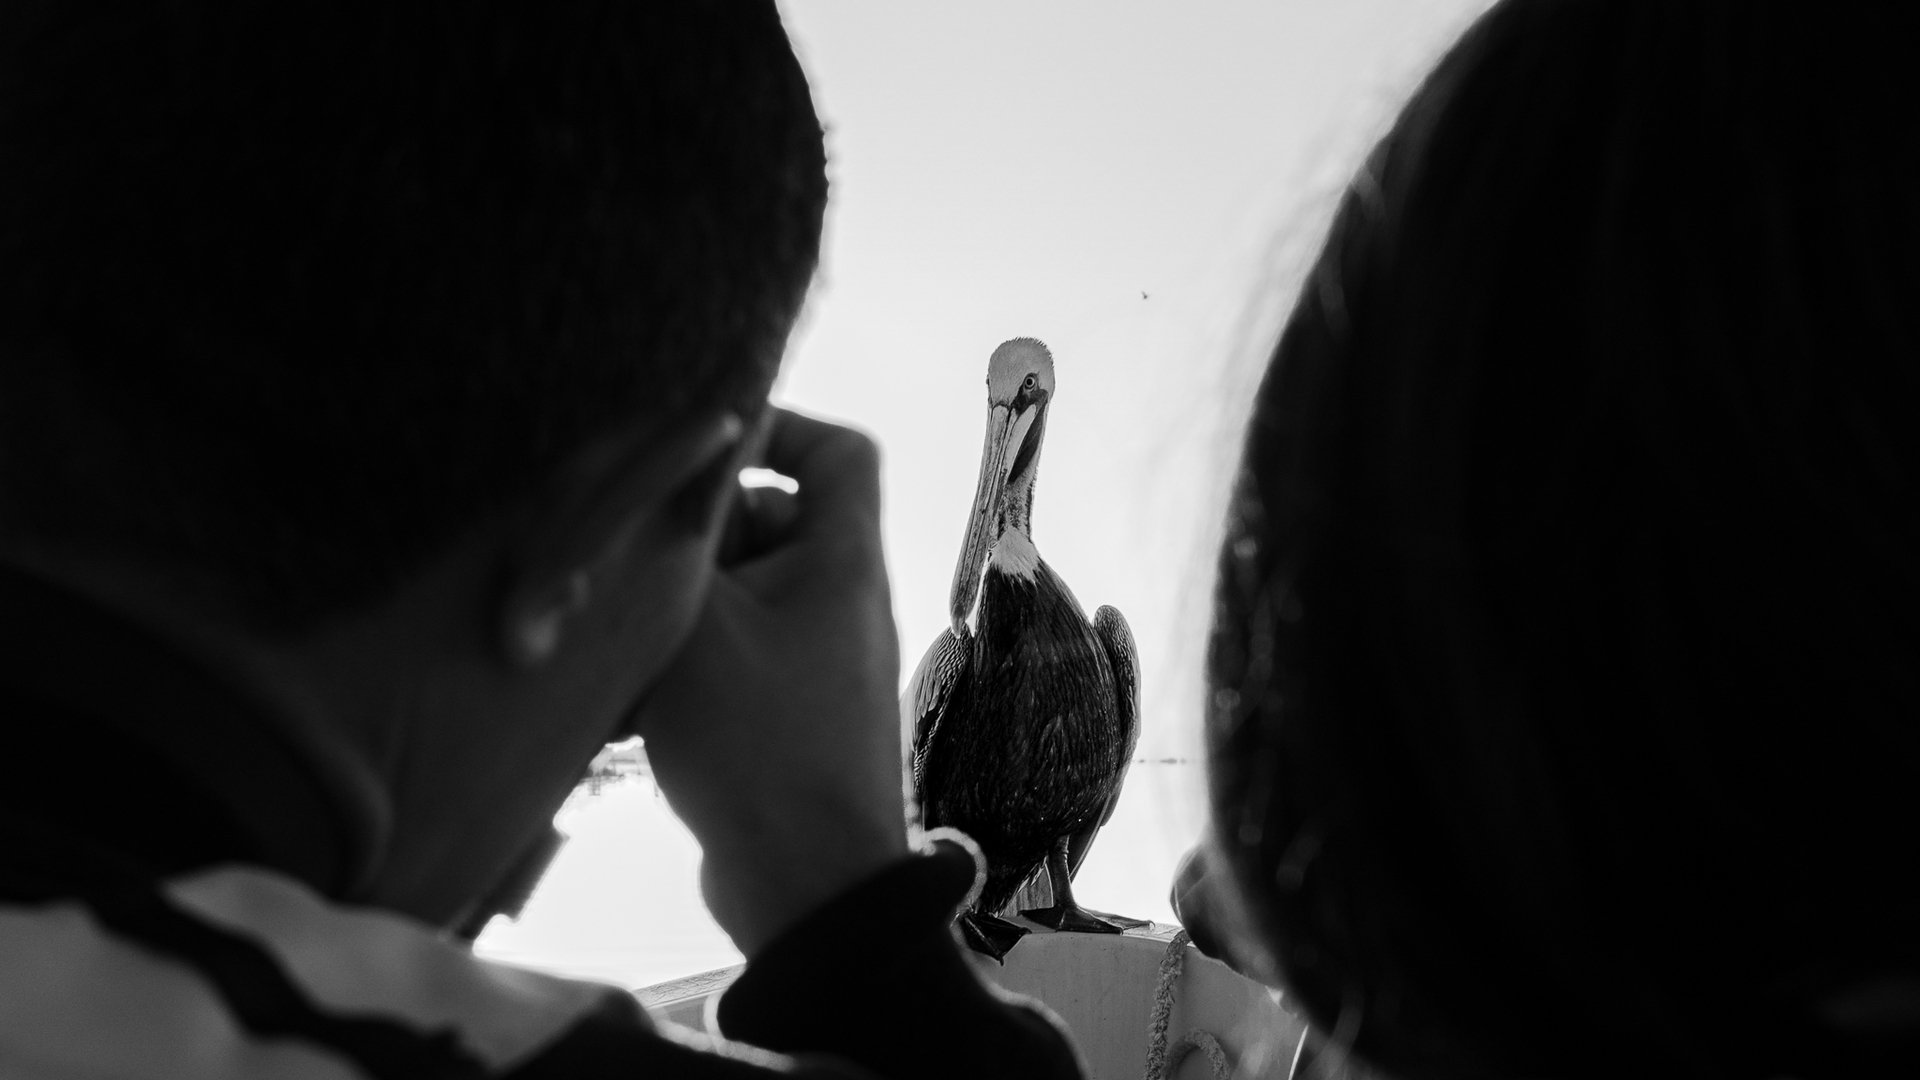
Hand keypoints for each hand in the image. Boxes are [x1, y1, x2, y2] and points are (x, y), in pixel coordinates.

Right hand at [630, 408, 908, 955]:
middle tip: (641, 564)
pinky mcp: (789, 713)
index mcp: (843, 560)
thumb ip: (670, 541)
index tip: (702, 449)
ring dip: (680, 605)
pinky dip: (685, 662)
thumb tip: (645, 481)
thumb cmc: (759, 743)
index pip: (842, 449)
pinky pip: (735, 656)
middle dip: (698, 535)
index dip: (779, 426)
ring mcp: (818, 660)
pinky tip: (630, 700)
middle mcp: (842, 601)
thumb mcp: (695, 623)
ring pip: (741, 593)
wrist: (804, 884)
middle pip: (773, 520)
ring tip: (629, 638)